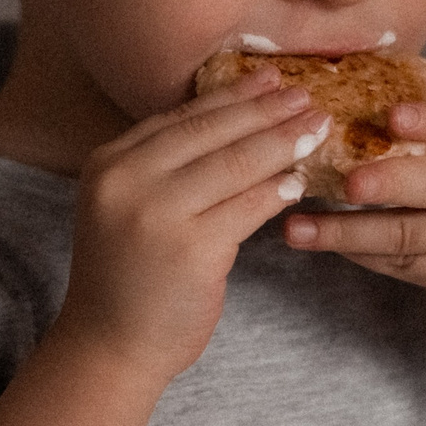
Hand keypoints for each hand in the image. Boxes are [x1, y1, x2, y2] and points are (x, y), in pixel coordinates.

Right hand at [54, 69, 331, 383]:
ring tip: (317, 128)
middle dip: (266, 110)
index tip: (269, 79)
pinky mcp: (192, 248)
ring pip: (236, 164)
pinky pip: (249, 207)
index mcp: (108, 163)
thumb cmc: (128, 277)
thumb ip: (167, 168)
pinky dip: (279, 191)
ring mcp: (157, 213)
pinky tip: (300, 181)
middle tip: (307, 96)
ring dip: (283, 143)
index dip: (231, 96)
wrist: (110, 347)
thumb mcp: (128, 207)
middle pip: (211, 132)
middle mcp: (127, 180)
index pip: (181, 117)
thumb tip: (239, 122)